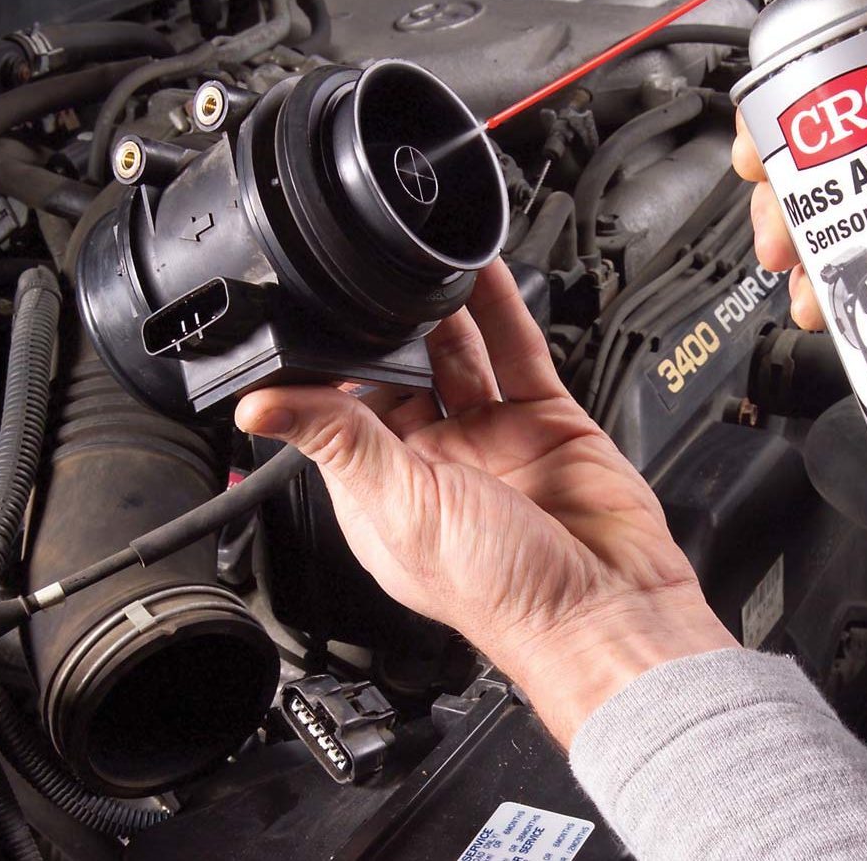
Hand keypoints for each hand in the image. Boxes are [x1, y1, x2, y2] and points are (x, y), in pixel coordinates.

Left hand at [235, 261, 736, 746]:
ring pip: (461, 355)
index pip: (345, 413)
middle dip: (393, 327)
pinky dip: (500, 307)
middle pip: (407, 374)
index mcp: (387, 492)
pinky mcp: (547, 422)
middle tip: (377, 272)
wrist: (606, 609)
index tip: (319, 313)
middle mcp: (439, 463)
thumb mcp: (402, 506)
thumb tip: (260, 405)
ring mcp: (495, 439)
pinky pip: (518, 351)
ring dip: (444, 309)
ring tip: (423, 258)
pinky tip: (481, 272)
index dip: (335, 365)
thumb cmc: (503, 592)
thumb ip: (338, 442)